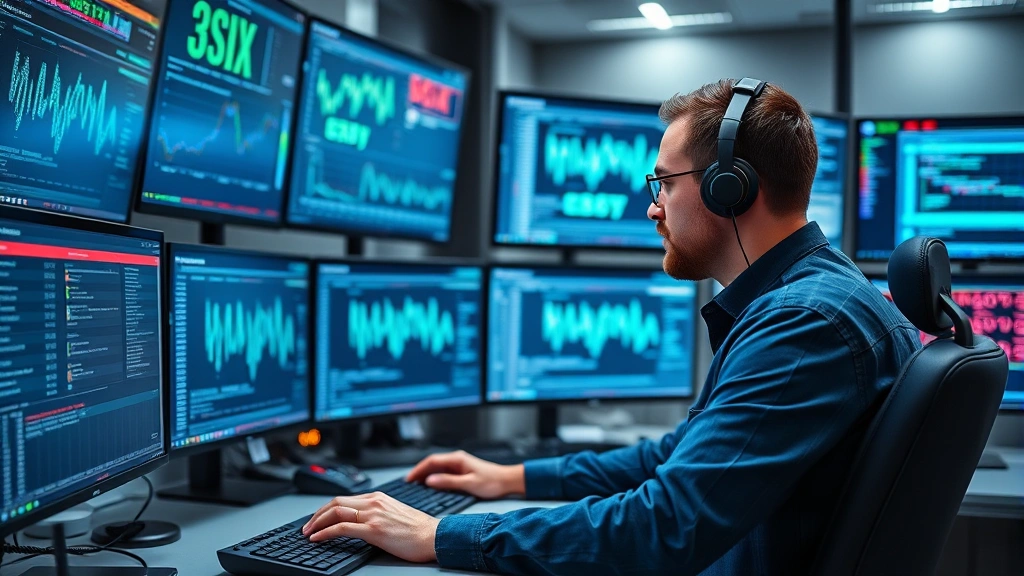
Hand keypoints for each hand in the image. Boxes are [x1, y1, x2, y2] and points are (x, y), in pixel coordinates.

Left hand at [301, 492, 440, 562]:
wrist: (434, 536)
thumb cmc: (419, 530)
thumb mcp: (395, 514)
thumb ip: (377, 514)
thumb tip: (362, 523)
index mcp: (378, 497)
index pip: (345, 499)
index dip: (327, 509)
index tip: (318, 518)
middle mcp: (374, 502)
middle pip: (336, 502)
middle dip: (317, 514)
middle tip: (307, 526)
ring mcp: (373, 514)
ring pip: (335, 512)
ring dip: (316, 522)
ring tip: (308, 532)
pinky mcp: (373, 529)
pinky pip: (341, 527)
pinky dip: (325, 532)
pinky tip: (317, 538)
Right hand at [405, 450, 524, 499]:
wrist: (507, 480)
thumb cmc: (492, 481)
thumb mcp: (469, 484)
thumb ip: (448, 482)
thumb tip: (429, 481)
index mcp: (457, 459)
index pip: (431, 461)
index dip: (418, 470)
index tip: (409, 479)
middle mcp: (456, 459)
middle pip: (432, 463)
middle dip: (419, 472)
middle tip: (408, 483)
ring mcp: (459, 465)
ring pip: (437, 468)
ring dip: (426, 475)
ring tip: (416, 485)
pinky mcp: (462, 471)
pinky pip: (444, 472)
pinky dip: (435, 478)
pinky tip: (431, 485)